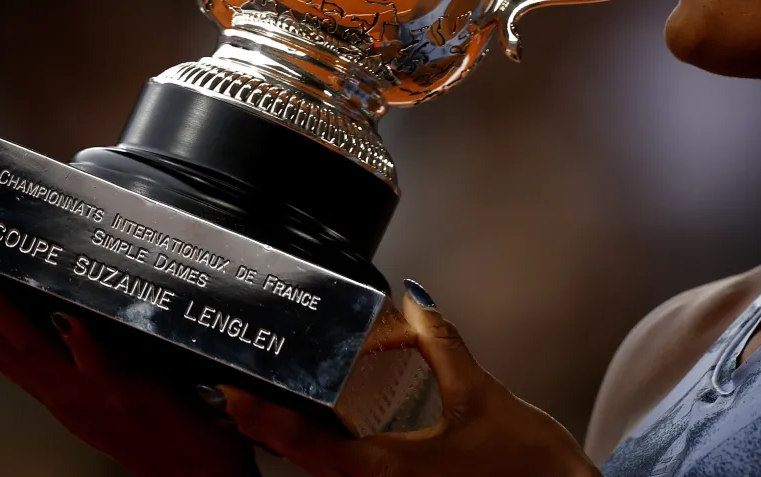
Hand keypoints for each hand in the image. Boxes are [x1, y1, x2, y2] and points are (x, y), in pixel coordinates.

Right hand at [0, 251, 257, 476]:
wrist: (188, 465)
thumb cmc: (151, 419)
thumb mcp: (98, 386)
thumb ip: (77, 353)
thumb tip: (62, 307)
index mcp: (52, 386)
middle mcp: (60, 389)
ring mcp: (89, 391)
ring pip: (36, 351)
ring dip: (4, 314)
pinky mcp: (125, 392)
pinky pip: (98, 364)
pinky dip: (80, 341)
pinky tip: (66, 316)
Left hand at [218, 279, 600, 476]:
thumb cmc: (529, 469)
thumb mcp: (484, 397)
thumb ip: (443, 346)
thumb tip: (416, 301)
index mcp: (384, 473)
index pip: (302, 445)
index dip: (260, 416)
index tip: (231, 390)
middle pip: (307, 463)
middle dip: (280, 423)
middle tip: (256, 384)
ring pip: (331, 473)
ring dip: (310, 440)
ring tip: (293, 400)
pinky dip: (341, 453)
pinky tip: (344, 431)